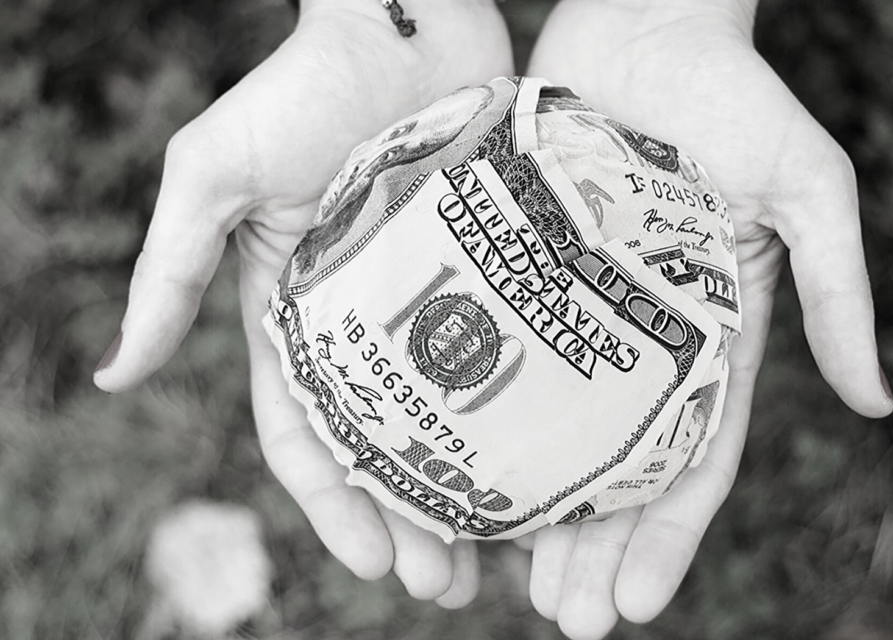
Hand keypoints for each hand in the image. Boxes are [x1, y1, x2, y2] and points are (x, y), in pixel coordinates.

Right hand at [93, 0, 511, 607]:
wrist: (406, 20)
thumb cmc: (302, 88)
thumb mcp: (215, 177)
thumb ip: (169, 275)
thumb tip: (115, 378)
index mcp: (293, 316)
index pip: (307, 436)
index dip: (334, 507)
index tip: (374, 563)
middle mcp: (362, 323)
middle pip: (384, 448)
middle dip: (407, 523)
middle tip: (447, 588)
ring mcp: (430, 304)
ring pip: (448, 421)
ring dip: (463, 493)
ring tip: (499, 560)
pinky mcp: (488, 278)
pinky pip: (503, 365)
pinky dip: (514, 422)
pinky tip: (543, 470)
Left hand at [524, 0, 892, 636]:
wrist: (642, 24)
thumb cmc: (733, 99)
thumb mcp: (809, 193)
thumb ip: (838, 292)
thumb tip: (877, 403)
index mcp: (711, 337)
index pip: (695, 460)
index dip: (669, 537)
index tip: (636, 603)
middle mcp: (641, 340)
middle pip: (618, 468)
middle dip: (596, 548)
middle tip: (563, 616)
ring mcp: (578, 315)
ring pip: (554, 432)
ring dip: (535, 510)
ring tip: (501, 579)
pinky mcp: (523, 278)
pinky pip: (501, 363)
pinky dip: (486, 425)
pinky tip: (455, 477)